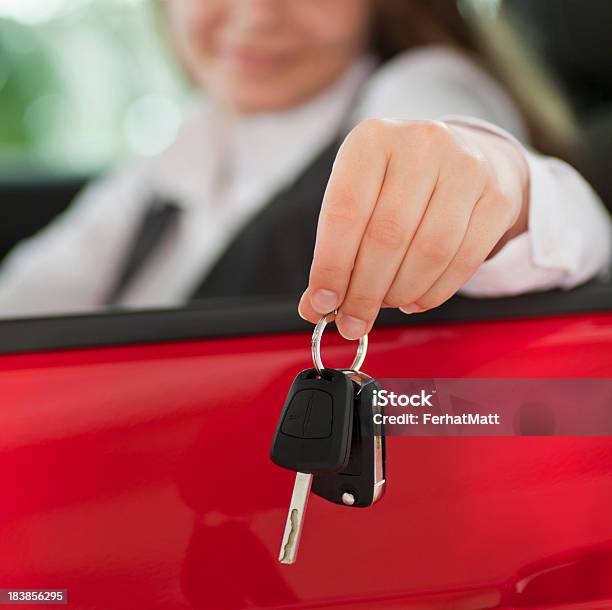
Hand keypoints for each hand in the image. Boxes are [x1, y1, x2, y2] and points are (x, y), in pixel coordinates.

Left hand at [299, 119, 529, 338]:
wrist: (464, 156)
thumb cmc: (397, 184)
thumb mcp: (358, 198)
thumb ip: (334, 249)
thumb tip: (314, 308)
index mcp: (371, 140)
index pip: (344, 213)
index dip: (331, 267)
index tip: (323, 304)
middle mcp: (421, 145)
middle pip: (387, 237)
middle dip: (364, 292)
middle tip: (352, 321)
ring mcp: (466, 168)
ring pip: (428, 252)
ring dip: (399, 293)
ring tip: (385, 303)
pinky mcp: (497, 197)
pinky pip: (463, 261)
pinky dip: (433, 293)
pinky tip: (414, 299)